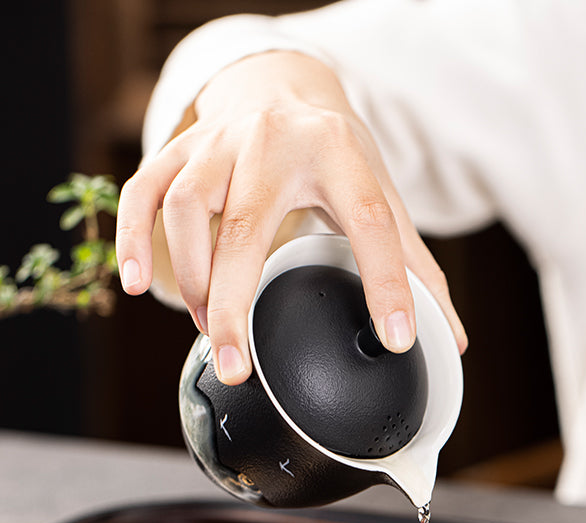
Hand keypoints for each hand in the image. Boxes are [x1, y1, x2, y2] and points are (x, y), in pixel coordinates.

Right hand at [115, 51, 466, 384]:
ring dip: (193, 280)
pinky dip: (133, 238)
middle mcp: (275, 142)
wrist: (284, 91)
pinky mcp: (181, 148)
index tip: (395, 342)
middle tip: (238, 366)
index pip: (370, 223)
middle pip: (247, 227)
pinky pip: (142, 191)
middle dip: (236, 304)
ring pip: (186, 210)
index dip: (386, 284)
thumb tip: (450, 340)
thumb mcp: (383, 199)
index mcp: (342, 155)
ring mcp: (219, 141)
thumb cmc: (338, 157)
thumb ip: (416, 268)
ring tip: (209, 329)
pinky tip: (140, 285)